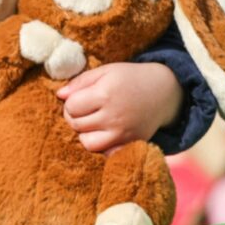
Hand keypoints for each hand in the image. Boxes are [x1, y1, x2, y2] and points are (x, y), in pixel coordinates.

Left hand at [56, 61, 182, 152]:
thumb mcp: (106, 71)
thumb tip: (59, 95)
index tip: (80, 98)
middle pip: (77, 125)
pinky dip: (101, 145)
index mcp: (106, 94)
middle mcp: (114, 116)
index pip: (71, 107)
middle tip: (86, 109)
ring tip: (94, 122)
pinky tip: (105, 133)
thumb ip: (80, 82)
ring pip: (88, 143)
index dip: (71, 102)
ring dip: (86, 133)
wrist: (164, 91)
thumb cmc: (131, 78)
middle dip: (75, 117)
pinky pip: (105, 153)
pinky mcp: (130, 144)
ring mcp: (123, 134)